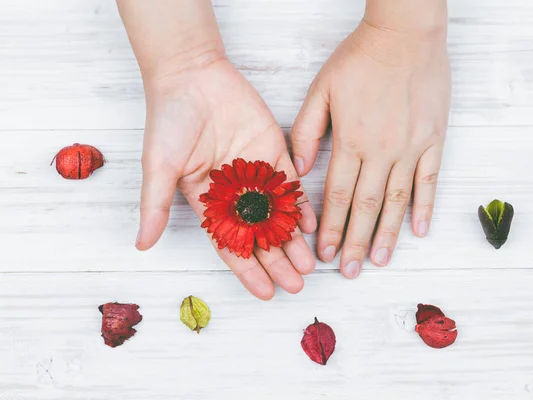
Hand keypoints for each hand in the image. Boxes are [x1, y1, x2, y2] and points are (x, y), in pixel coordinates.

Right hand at [136, 58, 317, 298]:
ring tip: (310, 265)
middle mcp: (234, 193)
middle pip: (260, 236)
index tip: (266, 293)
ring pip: (279, 215)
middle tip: (297, 285)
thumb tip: (142, 245)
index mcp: (206, 202)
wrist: (192, 74)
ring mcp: (255, 174)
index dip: (247, 270)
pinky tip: (312, 225)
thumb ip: (154, 205)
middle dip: (278, 261)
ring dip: (294, 240)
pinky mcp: (274, 152)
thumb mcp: (158, 166)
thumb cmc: (169, 120)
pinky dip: (301, 205)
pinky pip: (290, 185)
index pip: (230, 245)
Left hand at [291, 18, 449, 277]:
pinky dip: (424, 207)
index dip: (329, 227)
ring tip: (378, 261)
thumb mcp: (321, 90)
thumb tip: (301, 169)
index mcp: (350, 140)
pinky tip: (419, 231)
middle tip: (348, 272)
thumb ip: (306, 131)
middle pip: (364, 206)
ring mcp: (410, 147)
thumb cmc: (360, 58)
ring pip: (397, 201)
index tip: (324, 252)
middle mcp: (381, 150)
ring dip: (386, 234)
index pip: (335, 196)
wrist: (405, 33)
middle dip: (353, 242)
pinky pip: (429, 180)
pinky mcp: (433, 140)